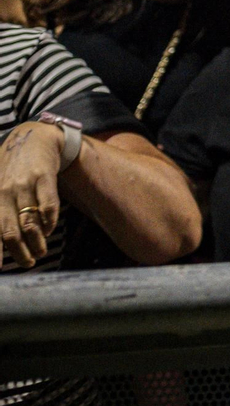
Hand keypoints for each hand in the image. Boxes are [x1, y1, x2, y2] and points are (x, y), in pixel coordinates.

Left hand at [0, 121, 65, 268]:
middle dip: (19, 253)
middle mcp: (4, 192)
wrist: (34, 137)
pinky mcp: (44, 178)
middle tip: (28, 263)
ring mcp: (24, 185)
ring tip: (40, 252)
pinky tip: (49, 229)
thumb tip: (1, 238)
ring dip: (36, 242)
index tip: (1, 268)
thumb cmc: (12, 167)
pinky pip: (48, 206)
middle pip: (9, 232)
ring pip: (29, 223)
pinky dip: (49, 223)